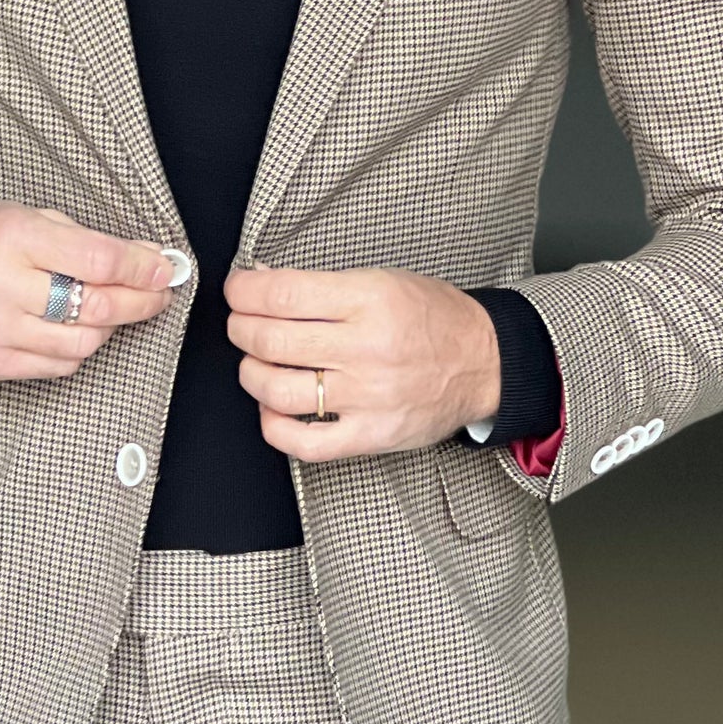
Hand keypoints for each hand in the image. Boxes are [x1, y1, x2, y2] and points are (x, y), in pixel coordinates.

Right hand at [0, 204, 177, 383]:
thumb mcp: (20, 218)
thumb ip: (81, 239)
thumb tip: (142, 258)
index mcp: (11, 239)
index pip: (97, 261)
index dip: (141, 268)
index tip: (163, 269)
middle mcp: (0, 288)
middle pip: (94, 308)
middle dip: (138, 302)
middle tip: (157, 295)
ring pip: (80, 345)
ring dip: (108, 328)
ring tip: (111, 311)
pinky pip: (53, 366)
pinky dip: (74, 349)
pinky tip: (75, 330)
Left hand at [223, 265, 501, 460]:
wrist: (485, 362)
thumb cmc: (434, 319)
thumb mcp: (383, 281)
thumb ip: (323, 287)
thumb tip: (263, 283)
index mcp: (370, 301)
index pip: (282, 295)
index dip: (244, 291)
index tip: (237, 290)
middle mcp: (366, 349)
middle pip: (271, 342)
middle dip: (241, 329)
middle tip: (242, 325)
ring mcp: (368, 397)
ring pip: (278, 391)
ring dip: (251, 374)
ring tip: (256, 364)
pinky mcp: (370, 435)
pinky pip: (304, 442)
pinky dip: (274, 426)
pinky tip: (273, 409)